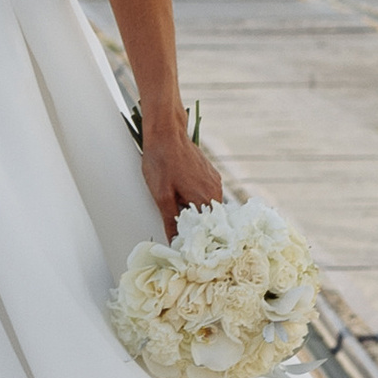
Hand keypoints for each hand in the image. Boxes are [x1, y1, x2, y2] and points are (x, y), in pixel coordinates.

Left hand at [137, 106, 223, 237]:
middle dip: (194, 226)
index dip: (195, 239)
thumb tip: (175, 244)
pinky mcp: (210, 173)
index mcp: (206, 198)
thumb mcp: (161, 196)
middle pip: (208, 219)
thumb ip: (171, 221)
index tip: (182, 244)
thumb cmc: (161, 161)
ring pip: (207, 206)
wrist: (166, 132)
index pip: (207, 230)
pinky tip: (181, 194)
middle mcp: (216, 191)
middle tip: (176, 229)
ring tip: (177, 208)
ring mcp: (215, 181)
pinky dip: (195, 198)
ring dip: (194, 211)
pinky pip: (206, 194)